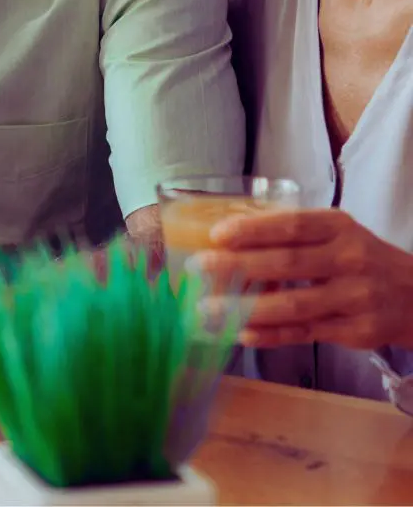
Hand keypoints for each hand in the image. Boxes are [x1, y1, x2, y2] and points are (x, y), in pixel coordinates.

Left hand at [196, 209, 412, 350]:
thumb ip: (293, 232)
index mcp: (339, 227)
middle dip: (239, 266)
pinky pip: (304, 333)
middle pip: (287, 264)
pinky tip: (241, 332)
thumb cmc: (360, 257)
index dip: (253, 230)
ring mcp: (354, 298)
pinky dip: (270, 334)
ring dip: (246, 308)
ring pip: (293, 305)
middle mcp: (349, 260)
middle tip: (199, 267)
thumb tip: (231, 231)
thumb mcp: (336, 232)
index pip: (292, 226)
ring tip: (208, 308)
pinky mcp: (355, 332)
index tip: (218, 234)